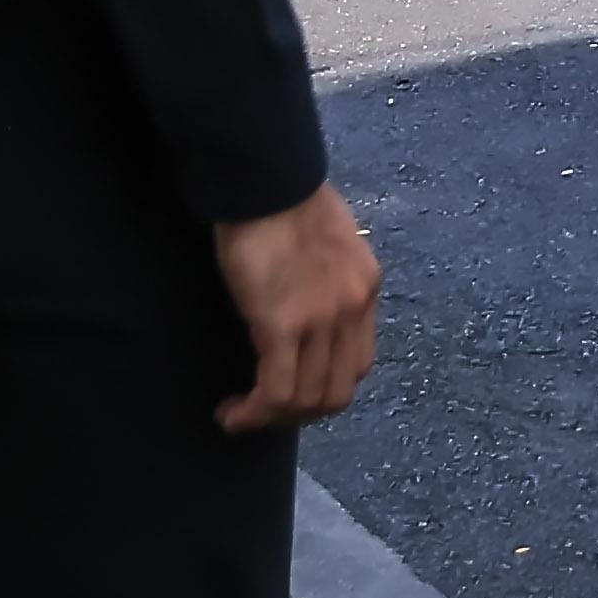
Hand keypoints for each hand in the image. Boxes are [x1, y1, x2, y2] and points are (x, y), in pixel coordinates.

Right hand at [209, 186, 382, 431]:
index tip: (289, 389)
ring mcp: (322, 319)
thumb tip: (305, 308)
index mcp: (365, 288)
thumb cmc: (282, 200)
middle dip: (298, 414)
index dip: (322, 387)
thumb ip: (326, 280)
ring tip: (240, 415)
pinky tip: (232, 412)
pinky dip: (253, 413)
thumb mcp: (328, 243)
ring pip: (306, 400)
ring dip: (271, 418)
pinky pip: (275, 391)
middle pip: (336, 393)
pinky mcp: (283, 323)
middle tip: (263, 412)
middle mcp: (353, 309)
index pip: (356, 364)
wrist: (265, 178)